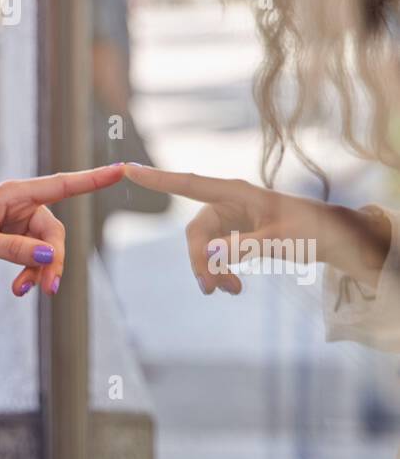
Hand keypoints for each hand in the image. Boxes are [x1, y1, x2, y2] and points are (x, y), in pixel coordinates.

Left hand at [0, 162, 124, 295]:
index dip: (93, 178)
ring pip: (44, 248)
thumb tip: (49, 257)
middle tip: (46, 289)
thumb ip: (14, 249)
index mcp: (14, 193)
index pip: (62, 184)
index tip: (121, 169)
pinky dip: (29, 272)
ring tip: (23, 291)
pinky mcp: (10, 236)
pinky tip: (18, 288)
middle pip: (53, 231)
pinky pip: (32, 255)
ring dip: (40, 271)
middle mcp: (19, 204)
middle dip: (53, 260)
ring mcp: (15, 221)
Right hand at [122, 162, 391, 295]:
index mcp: (235, 192)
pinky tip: (235, 287)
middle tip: (211, 289)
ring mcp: (230, 220)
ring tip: (232, 291)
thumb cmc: (308, 229)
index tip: (128, 168)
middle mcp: (227, 203)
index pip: (188, 184)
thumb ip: (242, 247)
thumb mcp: (278, 238)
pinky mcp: (235, 236)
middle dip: (199, 261)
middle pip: (195, 232)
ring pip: (203, 247)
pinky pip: (216, 255)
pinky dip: (221, 272)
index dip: (157, 179)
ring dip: (211, 271)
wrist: (330, 238)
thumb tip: (209, 255)